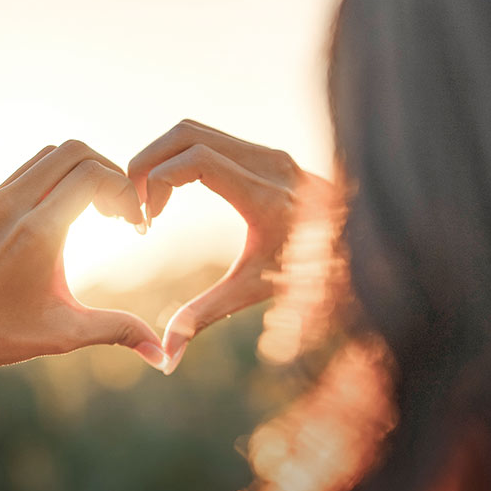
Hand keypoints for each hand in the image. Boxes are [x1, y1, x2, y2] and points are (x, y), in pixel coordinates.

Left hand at [0, 141, 167, 380]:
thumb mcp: (63, 334)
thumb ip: (117, 332)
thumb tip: (161, 355)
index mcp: (38, 230)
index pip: (94, 174)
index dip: (125, 191)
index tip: (134, 223)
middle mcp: (10, 205)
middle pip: (71, 151)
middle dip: (107, 171)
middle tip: (117, 211)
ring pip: (42, 158)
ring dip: (75, 174)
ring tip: (91, 213)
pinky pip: (18, 176)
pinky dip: (48, 184)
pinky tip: (54, 223)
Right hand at [128, 119, 336, 373]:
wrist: (357, 249)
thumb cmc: (309, 275)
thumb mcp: (253, 294)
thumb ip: (205, 318)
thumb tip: (167, 360)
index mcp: (266, 196)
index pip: (196, 160)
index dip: (156, 181)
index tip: (146, 219)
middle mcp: (269, 163)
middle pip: (186, 134)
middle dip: (147, 163)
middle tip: (133, 204)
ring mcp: (269, 152)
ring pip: (194, 130)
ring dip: (161, 158)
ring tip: (148, 201)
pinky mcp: (266, 153)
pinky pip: (209, 139)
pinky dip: (179, 157)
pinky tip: (172, 193)